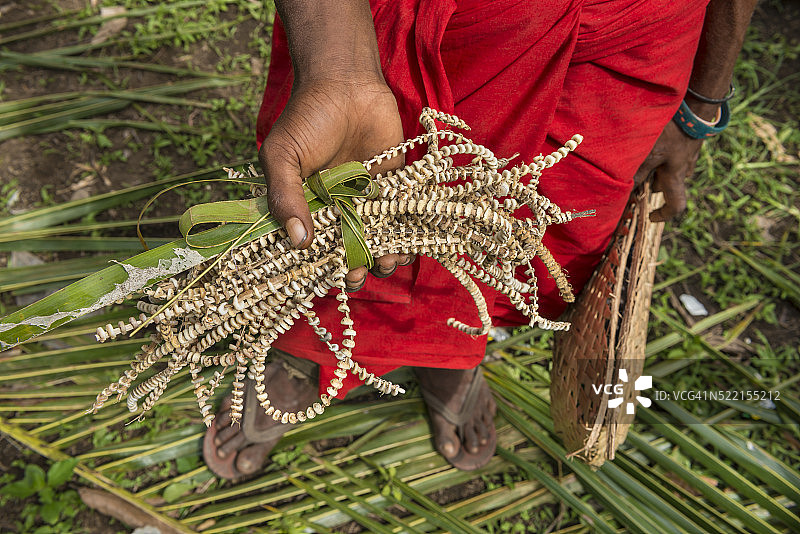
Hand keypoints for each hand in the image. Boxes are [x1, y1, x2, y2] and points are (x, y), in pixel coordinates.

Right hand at [258, 74, 413, 290]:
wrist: (345, 82)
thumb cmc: (306, 117)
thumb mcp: (283, 156)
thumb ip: (285, 196)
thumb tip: (297, 242)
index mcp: (307, 207)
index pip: (315, 248)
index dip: (324, 267)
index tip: (334, 276)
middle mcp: (338, 208)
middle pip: (349, 251)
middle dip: (356, 267)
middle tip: (359, 271)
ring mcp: (367, 198)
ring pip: (379, 240)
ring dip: (385, 256)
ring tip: (388, 260)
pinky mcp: (394, 185)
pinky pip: (403, 216)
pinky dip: (409, 234)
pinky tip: (411, 244)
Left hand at [633, 120, 703, 221]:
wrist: (696, 102)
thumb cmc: (672, 129)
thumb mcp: (649, 153)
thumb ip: (638, 172)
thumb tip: (628, 189)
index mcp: (676, 176)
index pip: (676, 205)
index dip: (664, 215)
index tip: (650, 216)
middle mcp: (685, 167)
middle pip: (666, 183)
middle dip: (650, 181)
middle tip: (635, 172)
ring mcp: (689, 151)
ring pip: (668, 166)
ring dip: (655, 164)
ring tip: (639, 150)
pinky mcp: (688, 137)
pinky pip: (673, 150)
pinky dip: (662, 149)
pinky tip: (651, 136)